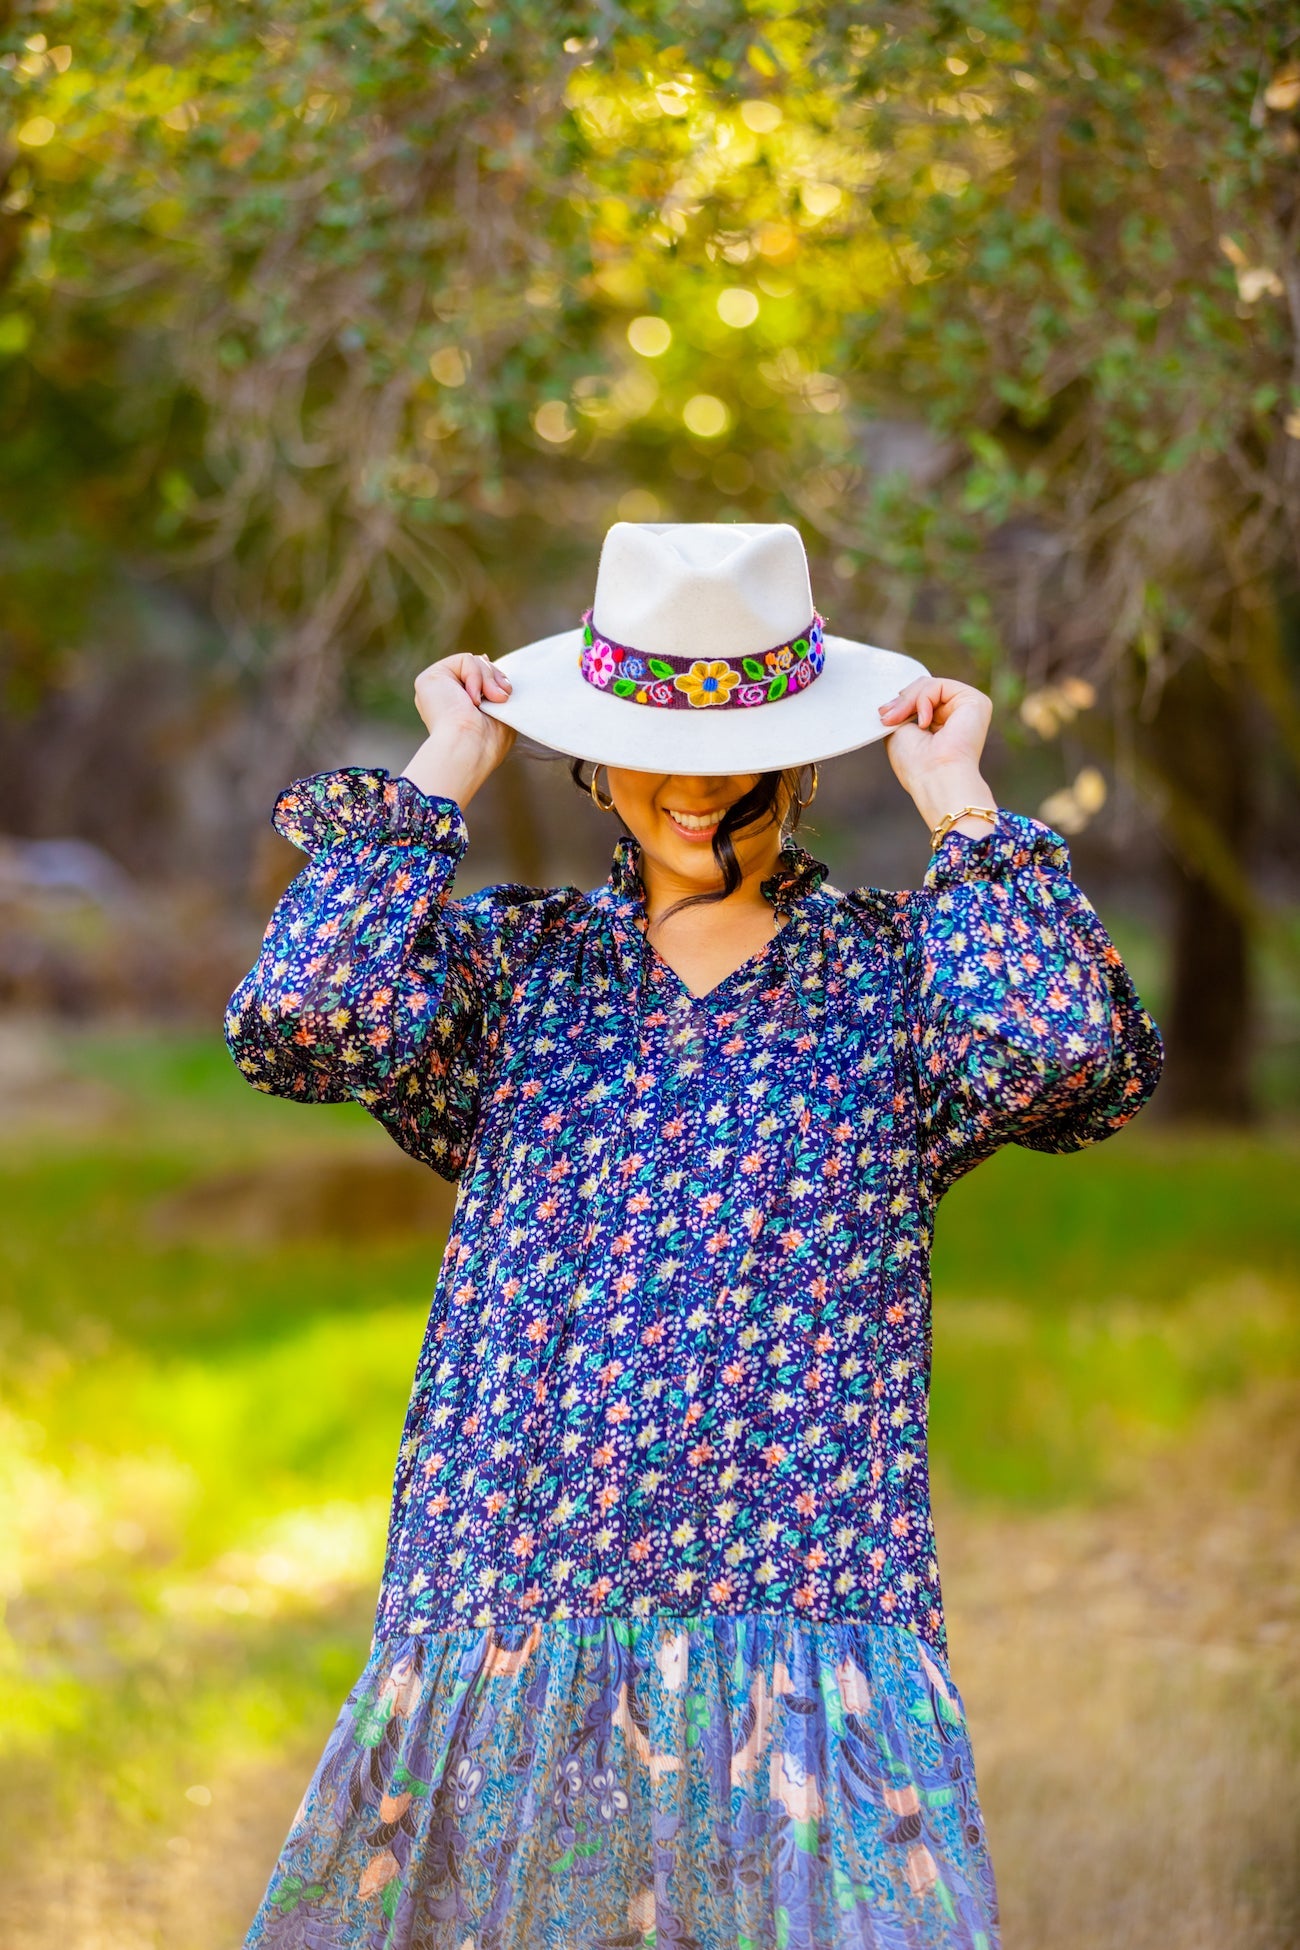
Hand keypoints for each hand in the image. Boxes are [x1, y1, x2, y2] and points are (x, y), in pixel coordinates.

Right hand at [401, 653, 515, 808]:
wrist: (470, 747)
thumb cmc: (488, 741)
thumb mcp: (500, 712)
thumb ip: (494, 691)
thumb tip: (490, 665)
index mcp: (459, 707)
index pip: (479, 679)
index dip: (495, 678)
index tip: (506, 689)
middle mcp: (446, 696)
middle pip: (479, 667)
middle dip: (496, 678)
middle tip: (502, 698)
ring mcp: (437, 687)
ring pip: (474, 662)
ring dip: (489, 680)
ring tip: (492, 700)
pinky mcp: (429, 678)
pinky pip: (465, 660)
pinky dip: (476, 676)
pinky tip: (473, 699)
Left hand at [878, 676, 996, 835]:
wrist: (935, 777)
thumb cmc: (916, 764)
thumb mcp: (900, 730)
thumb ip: (903, 710)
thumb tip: (895, 698)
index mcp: (943, 724)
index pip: (920, 699)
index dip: (900, 702)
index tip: (884, 716)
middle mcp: (958, 715)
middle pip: (924, 688)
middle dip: (902, 700)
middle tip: (888, 717)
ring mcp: (968, 707)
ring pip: (929, 685)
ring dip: (908, 701)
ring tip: (900, 719)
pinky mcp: (975, 701)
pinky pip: (939, 686)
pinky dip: (923, 700)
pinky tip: (924, 723)